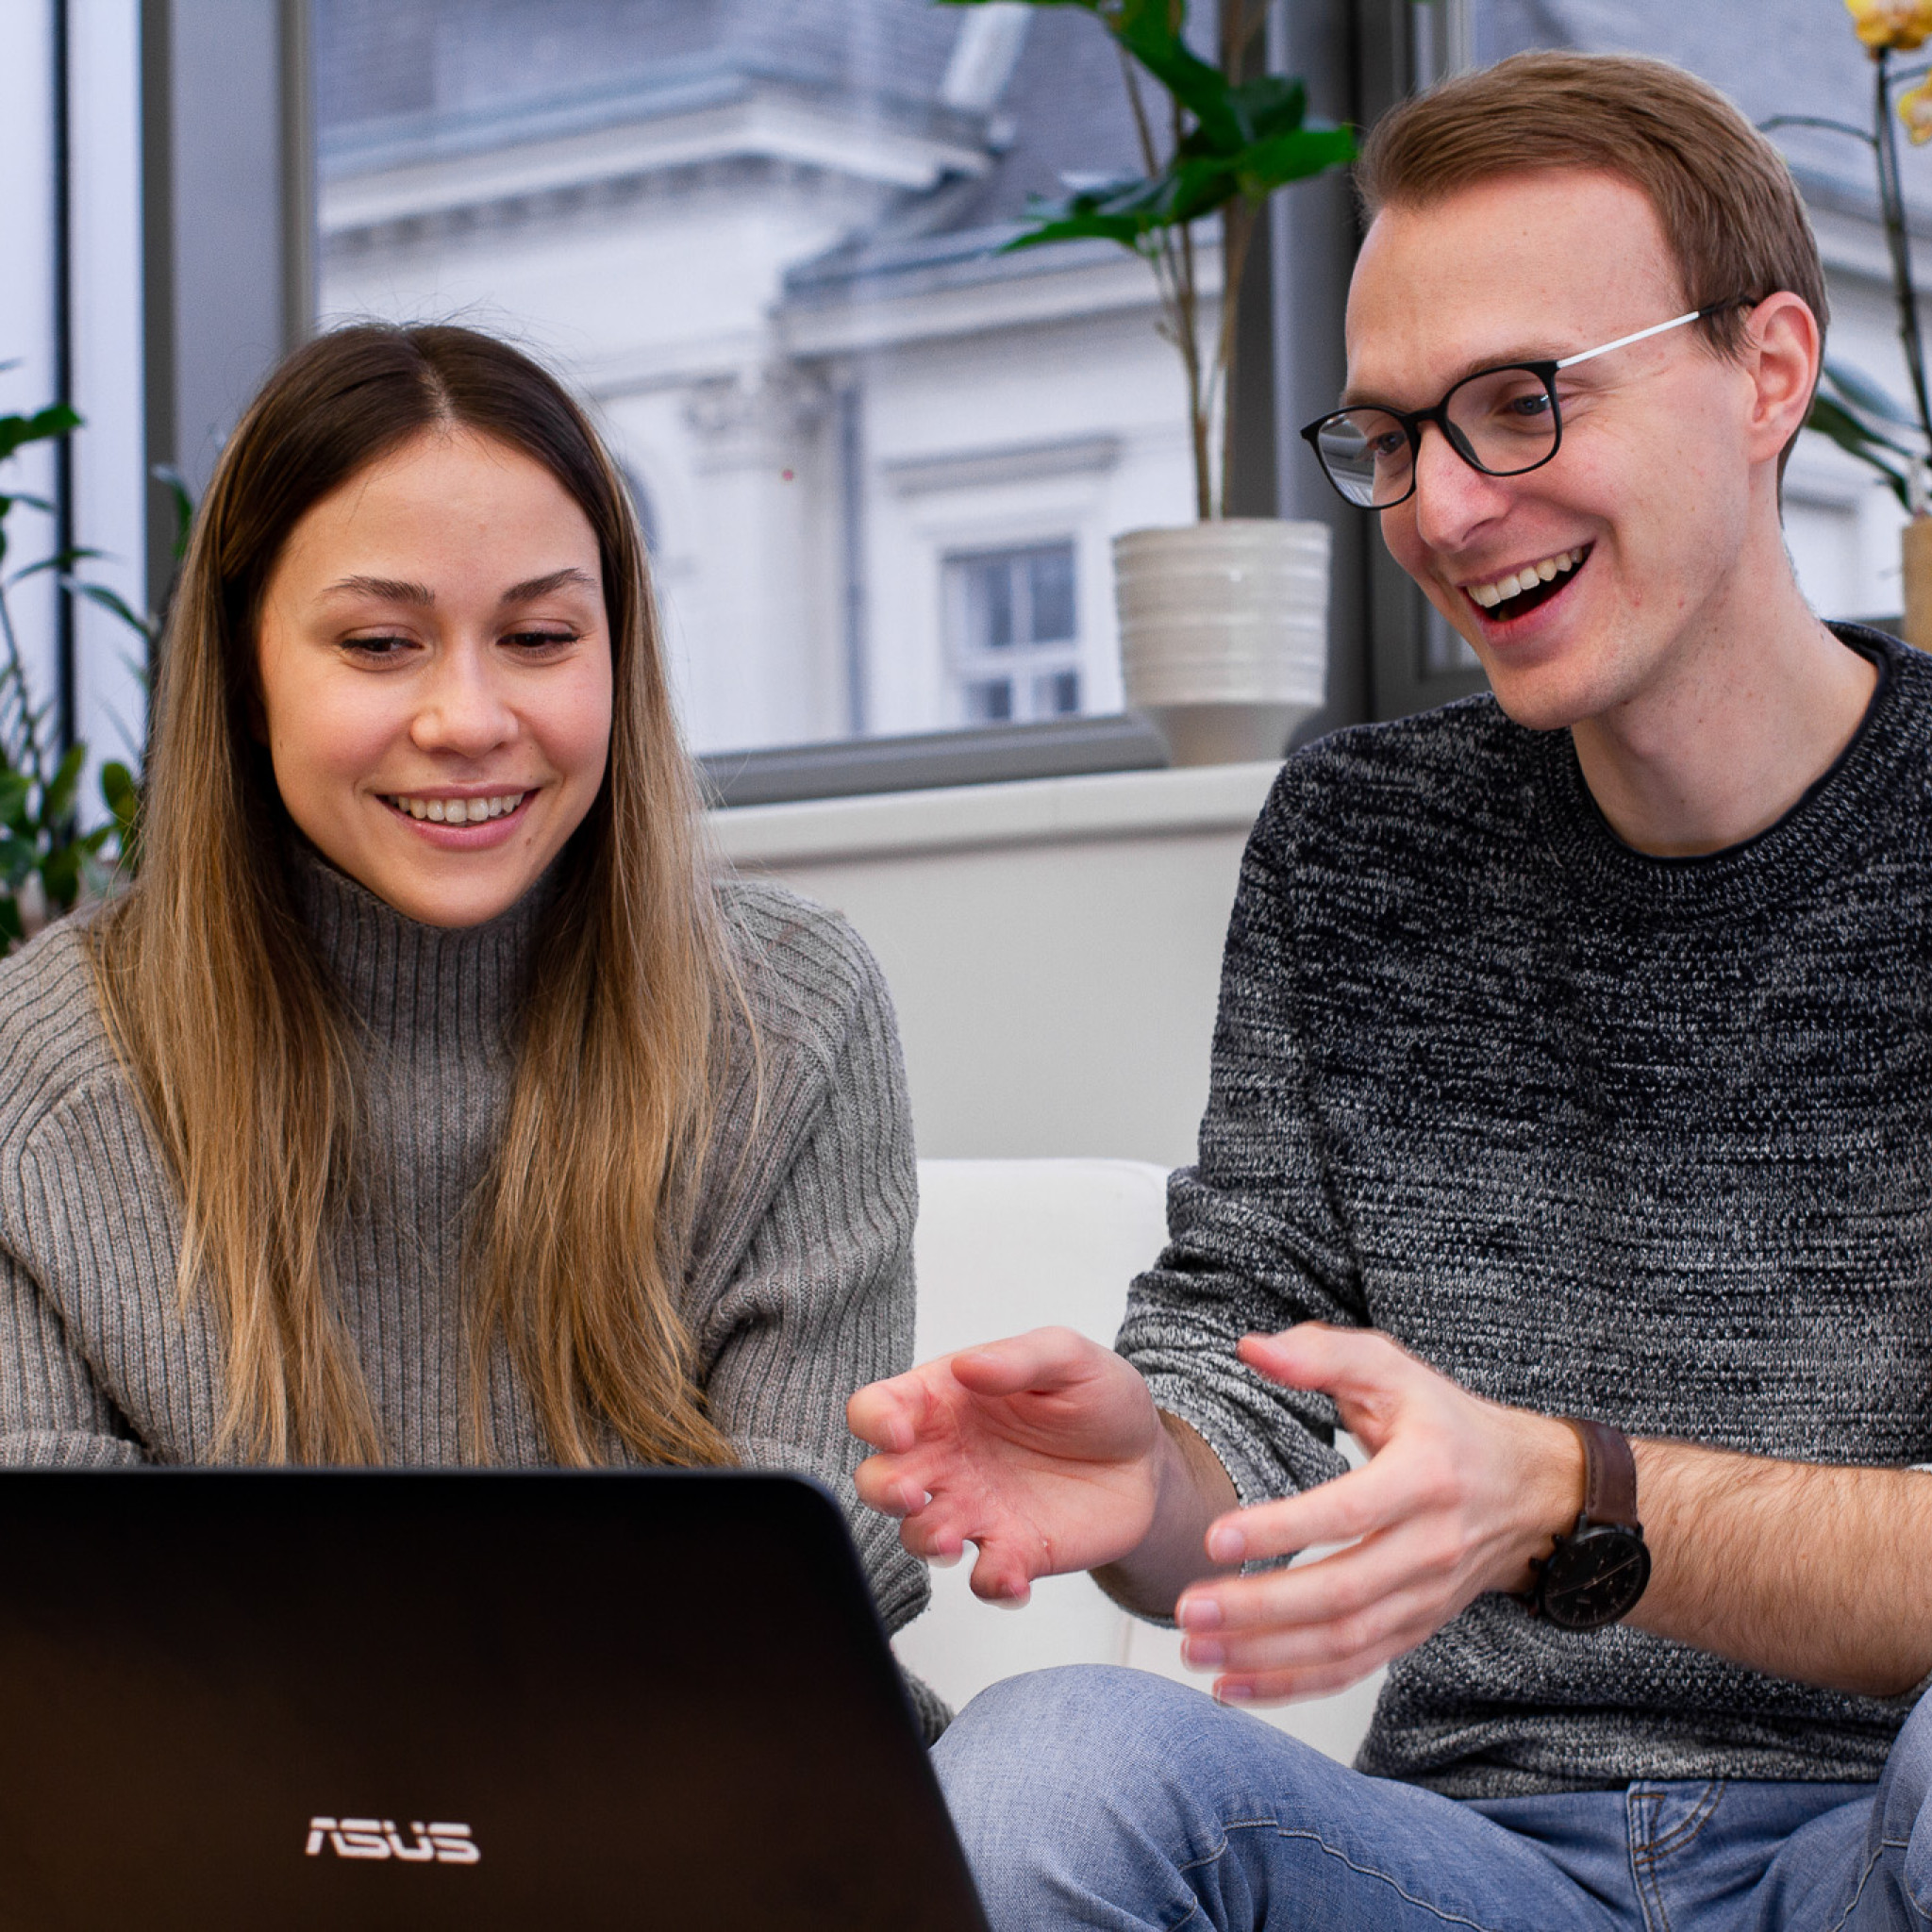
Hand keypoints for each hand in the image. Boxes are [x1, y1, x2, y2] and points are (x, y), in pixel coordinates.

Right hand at [848, 1327, 1168, 1603]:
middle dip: (884, 1491)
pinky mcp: (1013, 1552)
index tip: (901, 1431)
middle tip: (915, 1494)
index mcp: (945, 1401)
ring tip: (958, 1541)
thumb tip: (968, 1366)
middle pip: (879, 1480)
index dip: (875, 1421)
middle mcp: (947, 1459)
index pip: (878, 1409)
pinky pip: (984, 1579)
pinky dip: (992, 1584)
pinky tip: (1014, 1576)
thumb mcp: (1068, 1358)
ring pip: (918, 1536)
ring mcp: (975, 1509)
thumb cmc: (1098, 1396)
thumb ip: (1019, 1360)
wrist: (1147, 1457)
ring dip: (928, 1542)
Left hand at [1172, 1324, 1581, 1704]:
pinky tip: (1234, 1686)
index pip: (1350, 1512)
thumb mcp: (1394, 1371)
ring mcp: (1426, 1598)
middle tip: (1189, 1608)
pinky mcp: (1416, 1630)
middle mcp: (1432, 1546)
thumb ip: (1322, 1354)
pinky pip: (1353, 1668)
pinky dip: (1292, 1685)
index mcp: (1426, 1477)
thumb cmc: (1449, 1425)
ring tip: (1196, 1650)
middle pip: (1342, 1592)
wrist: (1532, 1491)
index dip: (1283, 1529)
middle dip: (1259, 1608)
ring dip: (1265, 1656)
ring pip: (1344, 1643)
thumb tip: (1251, 1348)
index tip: (1216, 1537)